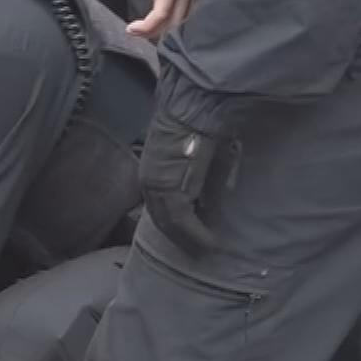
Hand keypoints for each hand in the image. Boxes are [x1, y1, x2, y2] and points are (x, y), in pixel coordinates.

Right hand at [128, 0, 202, 40]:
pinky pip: (160, 15)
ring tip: (135, 34)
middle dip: (161, 32)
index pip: (188, 11)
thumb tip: (158, 0)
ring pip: (171, 21)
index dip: (171, 25)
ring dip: (151, 32)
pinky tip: (134, 29)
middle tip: (143, 38)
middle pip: (181, 19)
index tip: (155, 32)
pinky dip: (146, 26)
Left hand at [139, 74, 235, 255]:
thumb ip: (204, 183)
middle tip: (199, 254)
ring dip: (189, 241)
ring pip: (169, 224)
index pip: (161, 207)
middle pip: (162, 220)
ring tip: (206, 253)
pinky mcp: (168, 188)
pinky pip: (181, 220)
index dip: (176, 226)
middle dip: (181, 239)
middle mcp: (149, 181)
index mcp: (154, 171)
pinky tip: (211, 245)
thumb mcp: (204, 158)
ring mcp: (156, 186)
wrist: (196, 106)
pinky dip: (196, 235)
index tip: (192, 238)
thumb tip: (209, 208)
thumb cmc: (202, 125)